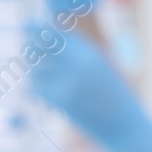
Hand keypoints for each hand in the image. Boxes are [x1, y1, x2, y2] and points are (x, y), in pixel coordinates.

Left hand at [29, 25, 151, 151]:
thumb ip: (77, 53)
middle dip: (31, 49)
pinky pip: (35, 90)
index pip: (54, 32)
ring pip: (34, 70)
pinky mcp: (60, 100)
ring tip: (51, 84)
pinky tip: (50, 98)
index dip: (37, 28)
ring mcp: (67, 81)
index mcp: (89, 52)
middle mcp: (77, 63)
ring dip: (36, 75)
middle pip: (40, 46)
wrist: (123, 125)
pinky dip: (37, 92)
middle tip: (29, 54)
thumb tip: (47, 40)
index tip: (27, 26)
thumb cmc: (112, 96)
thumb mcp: (100, 67)